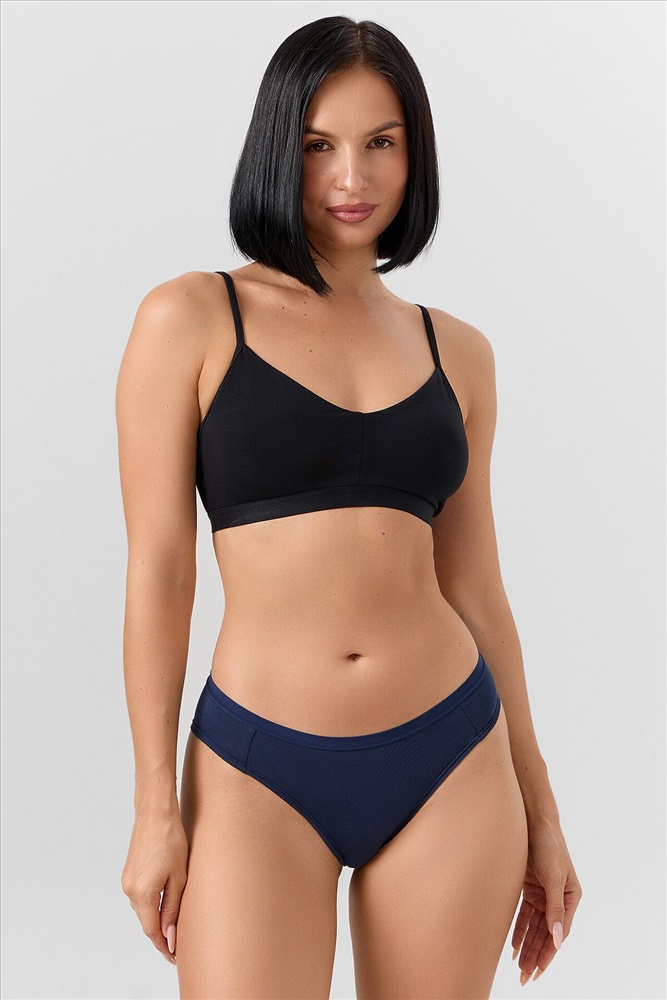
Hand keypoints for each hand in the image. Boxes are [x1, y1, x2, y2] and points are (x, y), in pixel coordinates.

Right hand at [121, 807, 188, 964]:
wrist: (155, 812)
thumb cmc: (171, 839)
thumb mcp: (179, 876)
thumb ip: (172, 909)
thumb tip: (170, 935)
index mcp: (143, 893)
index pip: (152, 931)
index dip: (163, 946)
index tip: (174, 956)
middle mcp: (130, 889)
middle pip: (146, 921)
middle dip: (161, 934)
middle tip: (178, 944)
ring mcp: (127, 880)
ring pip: (142, 909)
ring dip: (155, 919)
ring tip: (174, 925)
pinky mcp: (128, 872)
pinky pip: (139, 896)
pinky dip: (150, 905)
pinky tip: (163, 904)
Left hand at [511, 819, 582, 984]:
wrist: (533, 821)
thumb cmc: (548, 846)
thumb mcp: (553, 876)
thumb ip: (555, 907)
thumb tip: (558, 937)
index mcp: (571, 898)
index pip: (559, 933)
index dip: (548, 953)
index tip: (538, 971)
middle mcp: (558, 898)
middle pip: (546, 934)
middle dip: (537, 955)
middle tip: (525, 977)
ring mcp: (543, 894)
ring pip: (535, 927)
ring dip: (528, 946)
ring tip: (519, 967)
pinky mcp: (530, 888)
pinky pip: (525, 915)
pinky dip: (520, 930)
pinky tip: (514, 945)